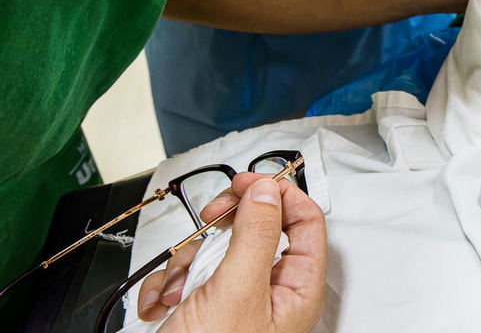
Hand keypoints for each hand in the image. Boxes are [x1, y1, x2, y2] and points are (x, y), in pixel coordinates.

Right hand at [137, 174, 325, 332]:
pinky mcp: (203, 312)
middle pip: (259, 230)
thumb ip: (257, 235)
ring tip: (179, 286)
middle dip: (226, 224)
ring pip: (217, 251)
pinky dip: (168, 284)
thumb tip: (269, 191)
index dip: (279, 193)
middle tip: (212, 216)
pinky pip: (188, 277)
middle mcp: (271, 296)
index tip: (249, 180)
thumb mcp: (237, 292)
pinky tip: (162, 304)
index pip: (306, 222)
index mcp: (297, 290)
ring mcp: (236, 304)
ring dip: (187, 261)